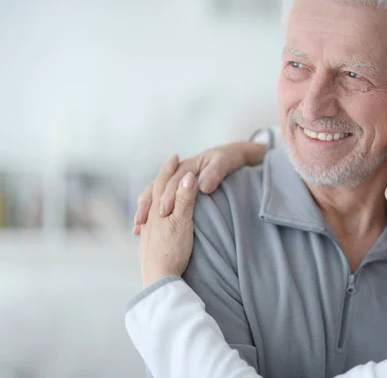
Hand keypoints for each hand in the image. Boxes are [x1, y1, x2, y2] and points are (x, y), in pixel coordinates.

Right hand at [133, 142, 267, 234]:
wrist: (233, 153)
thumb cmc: (228, 158)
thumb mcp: (223, 163)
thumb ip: (213, 174)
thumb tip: (202, 186)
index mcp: (188, 165)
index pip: (172, 183)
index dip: (168, 197)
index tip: (165, 212)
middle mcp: (180, 172)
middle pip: (157, 189)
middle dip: (147, 206)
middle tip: (141, 223)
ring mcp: (178, 181)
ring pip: (155, 194)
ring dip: (145, 209)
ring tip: (138, 227)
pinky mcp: (180, 190)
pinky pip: (161, 199)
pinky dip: (152, 212)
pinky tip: (145, 228)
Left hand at [139, 171, 197, 287]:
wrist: (159, 279)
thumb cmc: (173, 250)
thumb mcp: (183, 222)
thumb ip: (185, 199)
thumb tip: (188, 176)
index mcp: (159, 208)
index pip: (164, 182)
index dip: (170, 169)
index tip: (175, 157)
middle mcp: (150, 216)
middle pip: (153, 192)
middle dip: (161, 178)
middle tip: (168, 167)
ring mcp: (148, 230)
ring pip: (149, 206)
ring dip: (154, 194)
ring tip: (157, 189)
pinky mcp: (149, 243)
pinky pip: (149, 220)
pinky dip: (152, 211)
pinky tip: (152, 219)